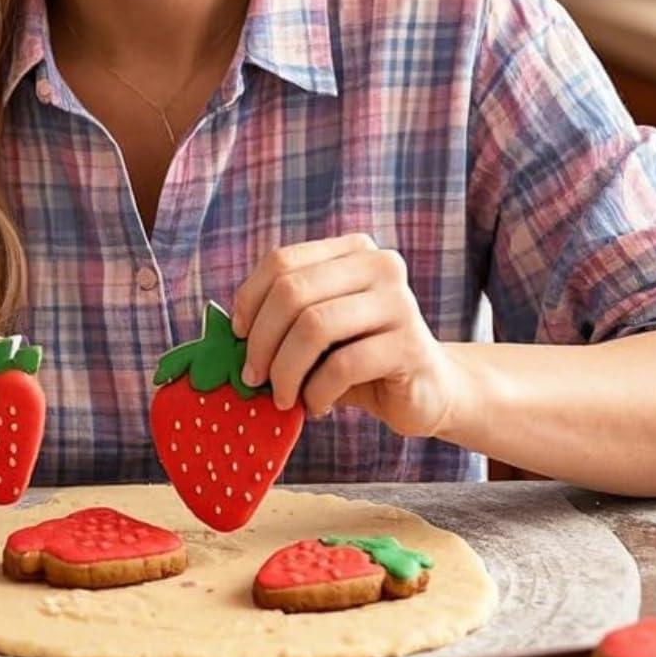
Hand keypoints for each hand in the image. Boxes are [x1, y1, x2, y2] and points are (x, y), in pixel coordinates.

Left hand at [229, 233, 459, 437]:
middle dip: (262, 341)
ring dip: (286, 371)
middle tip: (254, 378)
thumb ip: (283, 318)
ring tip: (284, 397)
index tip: (239, 337)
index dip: (250, 299)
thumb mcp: (318, 331)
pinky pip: (342, 365)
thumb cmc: (359, 359)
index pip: (282, 260)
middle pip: (293, 291)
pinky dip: (317, 392)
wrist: (428, 389)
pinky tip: (317, 406)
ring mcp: (399, 302)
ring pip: (314, 327)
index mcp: (353, 250)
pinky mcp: (410, 345)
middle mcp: (380, 265)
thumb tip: (227, 330)